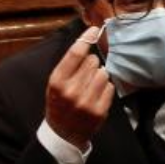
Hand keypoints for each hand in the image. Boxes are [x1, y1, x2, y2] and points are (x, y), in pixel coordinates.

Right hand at [45, 25, 113, 150]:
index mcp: (57, 82)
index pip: (75, 54)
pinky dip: (105, 88)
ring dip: (99, 75)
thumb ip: (69, 64)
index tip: (94, 30)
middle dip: (91, 64)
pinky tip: (96, 95)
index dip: (86, 39)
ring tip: (90, 85)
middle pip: (92, 61)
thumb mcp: (55, 83)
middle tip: (84, 75)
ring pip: (103, 73)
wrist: (63, 133)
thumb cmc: (59, 103)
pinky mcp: (99, 111)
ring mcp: (86, 102)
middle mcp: (71, 91)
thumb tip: (86, 40)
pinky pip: (110, 87)